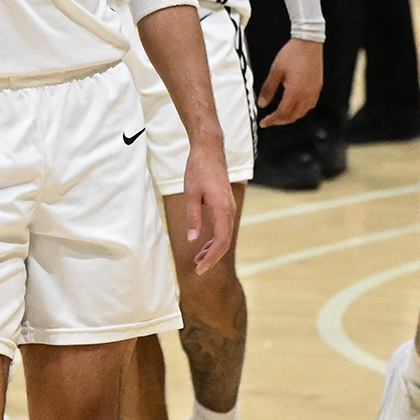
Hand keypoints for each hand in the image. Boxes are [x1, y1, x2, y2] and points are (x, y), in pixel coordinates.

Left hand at [179, 141, 236, 273]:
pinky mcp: (226, 203)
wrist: (209, 149)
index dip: (211, 257)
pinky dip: (215, 238)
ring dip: (213, 249)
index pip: (220, 241)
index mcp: (222, 209)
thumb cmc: (198, 169)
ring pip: (225, 235)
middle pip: (224, 241)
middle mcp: (229, 209)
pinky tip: (203, 243)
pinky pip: (223, 226)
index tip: (199, 269)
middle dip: (212, 257)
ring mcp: (229, 206)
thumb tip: (193, 240)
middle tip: (198, 269)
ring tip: (198, 259)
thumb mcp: (190, 194)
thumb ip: (193, 217)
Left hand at [257, 37, 322, 125]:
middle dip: (280, 121)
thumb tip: (262, 103)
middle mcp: (306, 95)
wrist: (309, 42)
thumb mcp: (275, 71)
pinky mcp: (317, 87)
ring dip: (290, 117)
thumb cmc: (293, 53)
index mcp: (295, 92)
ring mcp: (314, 92)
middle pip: (293, 116)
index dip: (272, 120)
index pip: (282, 113)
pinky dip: (300, 110)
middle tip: (270, 121)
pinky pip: (309, 105)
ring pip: (302, 113)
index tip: (264, 122)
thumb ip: (268, 89)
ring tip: (279, 115)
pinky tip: (294, 106)